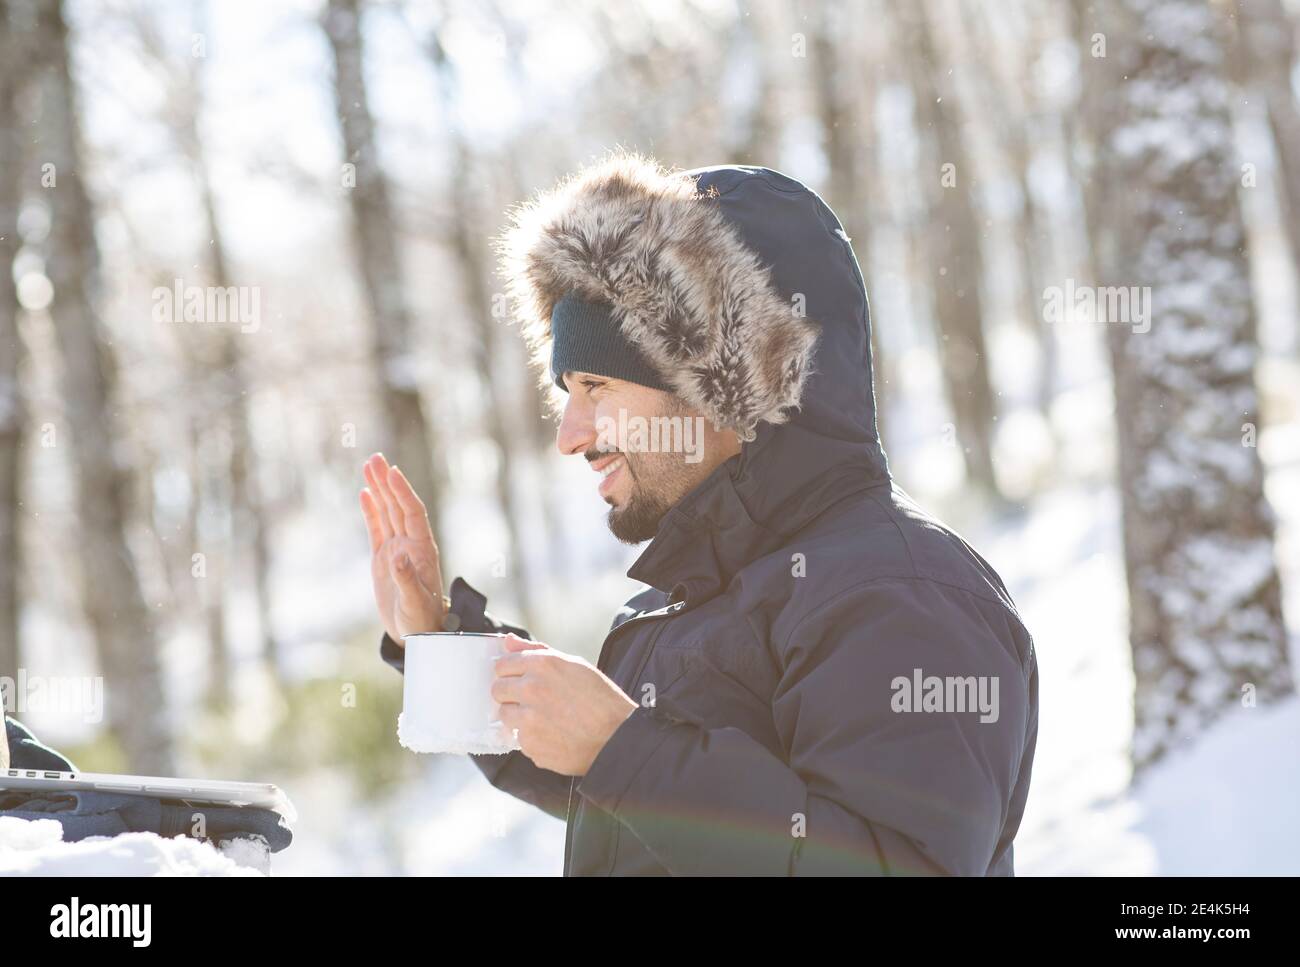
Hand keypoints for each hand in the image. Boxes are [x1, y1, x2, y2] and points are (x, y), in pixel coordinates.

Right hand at [359, 452, 445, 643]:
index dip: (404, 492)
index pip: (413, 514)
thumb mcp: (415, 603)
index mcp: (422, 551)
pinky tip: (366, 493)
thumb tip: (398, 557)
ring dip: (380, 489)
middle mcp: (411, 544)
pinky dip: (371, 510)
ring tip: (369, 465)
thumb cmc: (421, 620)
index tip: (393, 472)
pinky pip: (377, 528)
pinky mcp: (383, 558)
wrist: (417, 633)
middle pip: (399, 506)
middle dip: (388, 482)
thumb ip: (407, 580)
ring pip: (387, 513)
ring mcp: (397, 549)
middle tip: (375, 458)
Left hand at [491, 635, 637, 775]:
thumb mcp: (574, 665)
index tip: (519, 680)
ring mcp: (528, 719)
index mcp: (542, 664)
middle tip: (532, 701)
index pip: (502, 665)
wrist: (617, 738)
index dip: (510, 673)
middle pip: (497, 690)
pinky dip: (531, 738)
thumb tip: (507, 641)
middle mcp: (531, 689)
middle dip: (510, 695)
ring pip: (504, 715)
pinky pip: (519, 739)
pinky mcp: (530, 745)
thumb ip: (536, 651)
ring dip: (518, 717)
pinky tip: (552, 735)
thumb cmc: (600, 699)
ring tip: (545, 719)